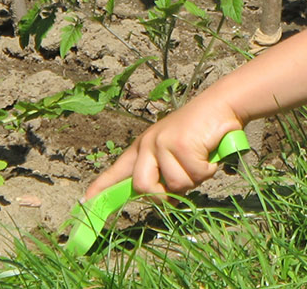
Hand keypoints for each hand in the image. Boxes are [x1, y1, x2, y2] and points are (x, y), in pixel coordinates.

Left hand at [83, 97, 242, 199]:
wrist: (221, 105)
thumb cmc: (200, 132)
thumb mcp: (175, 153)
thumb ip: (164, 174)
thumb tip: (162, 200)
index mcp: (143, 147)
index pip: (118, 170)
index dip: (101, 187)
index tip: (85, 201)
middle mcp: (148, 144)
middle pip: (143, 187)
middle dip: (164, 193)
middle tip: (183, 182)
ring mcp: (163, 144)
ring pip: (175, 185)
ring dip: (194, 178)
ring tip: (200, 158)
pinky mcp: (181, 145)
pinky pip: (195, 175)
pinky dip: (207, 169)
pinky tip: (208, 152)